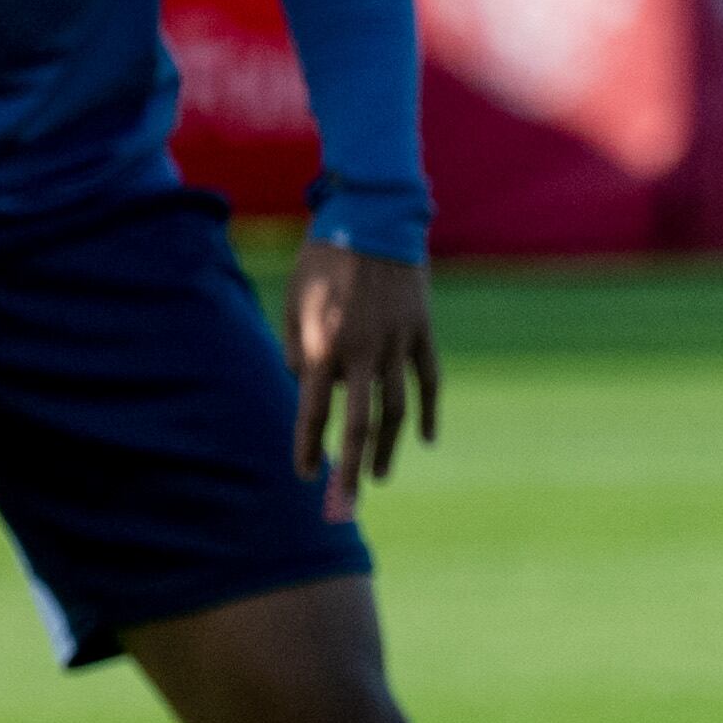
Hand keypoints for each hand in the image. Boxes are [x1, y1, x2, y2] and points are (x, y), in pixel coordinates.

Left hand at [286, 237, 439, 513]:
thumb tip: (307, 387)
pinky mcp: (423, 331)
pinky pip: (429, 380)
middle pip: (358, 423)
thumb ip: (296, 348)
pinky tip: (426, 439)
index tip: (305, 475)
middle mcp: (363, 351)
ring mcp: (398, 342)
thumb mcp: (293, 300)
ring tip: (378, 477)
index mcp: (324, 344)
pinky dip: (429, 411)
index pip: (315, 411)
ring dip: (387, 447)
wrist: (372, 218)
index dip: (308, 446)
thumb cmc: (322, 260)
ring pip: (397, 409)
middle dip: (350, 467)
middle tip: (345, 504)